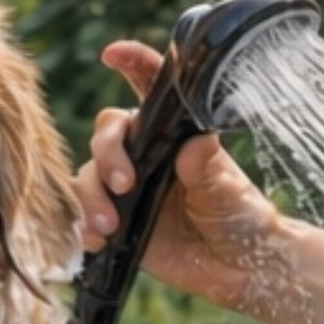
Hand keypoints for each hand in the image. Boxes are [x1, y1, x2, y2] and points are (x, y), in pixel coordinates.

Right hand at [77, 42, 285, 305]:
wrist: (237, 270)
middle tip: (125, 184)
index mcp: (176, 135)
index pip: (152, 89)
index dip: (133, 64)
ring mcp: (127, 186)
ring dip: (91, 196)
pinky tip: (97, 242)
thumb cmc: (241, 220)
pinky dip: (82, 225)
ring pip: (87, 174)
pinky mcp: (115, 219)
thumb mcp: (229, 195)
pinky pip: (82, 213)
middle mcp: (146, 153)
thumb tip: (196, 145)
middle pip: (107, 133)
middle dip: (108, 154)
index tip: (114, 54)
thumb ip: (208, 171)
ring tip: (110, 227)